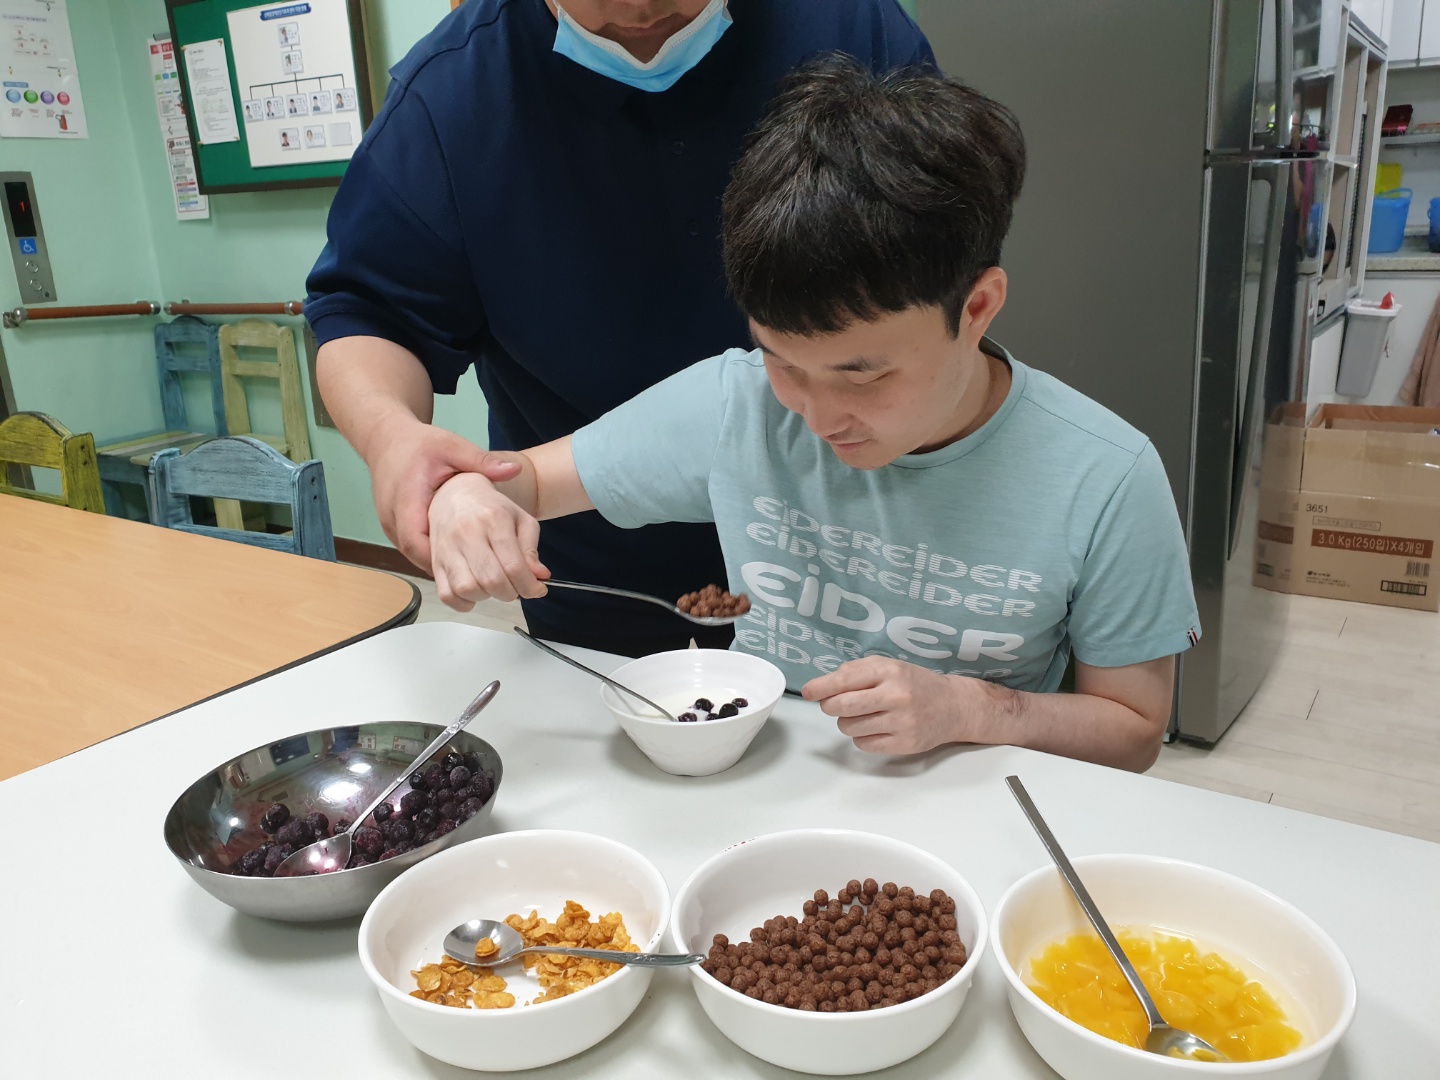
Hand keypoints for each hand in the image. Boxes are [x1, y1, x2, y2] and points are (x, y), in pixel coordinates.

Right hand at [367, 418, 520, 572]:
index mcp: (406, 501)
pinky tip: (464, 562)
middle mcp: (394, 519)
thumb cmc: (417, 444)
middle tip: (486, 582)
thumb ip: (480, 461)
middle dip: (451, 573)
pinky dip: (438, 559)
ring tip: (479, 578)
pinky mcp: (395, 529)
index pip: (417, 542)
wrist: (387, 440)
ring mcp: (391, 527)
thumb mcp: (451, 446)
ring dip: (445, 568)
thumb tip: (514, 469)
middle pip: (419, 558)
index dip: (444, 561)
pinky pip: (417, 552)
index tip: (474, 569)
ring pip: (418, 559)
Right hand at [428, 472, 549, 609]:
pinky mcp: (435, 561)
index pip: (514, 566)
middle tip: (515, 587)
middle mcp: (467, 533)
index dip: (530, 586)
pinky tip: (475, 593)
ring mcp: (448, 548)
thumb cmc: (490, 508)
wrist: (455, 493)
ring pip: (468, 589)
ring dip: (487, 597)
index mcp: (493, 520)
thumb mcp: (520, 519)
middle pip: (492, 581)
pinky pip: (447, 595)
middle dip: (511, 593)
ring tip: (493, 586)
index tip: (537, 589)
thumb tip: (540, 576)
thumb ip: (531, 549)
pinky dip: (464, 603)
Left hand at [802, 657, 978, 754]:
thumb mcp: (889, 666)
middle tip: (832, 705)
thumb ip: (856, 671)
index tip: (807, 692)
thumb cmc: (915, 684)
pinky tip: (876, 727)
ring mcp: (901, 721)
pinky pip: (863, 744)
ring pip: (849, 726)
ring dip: (846, 722)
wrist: (953, 706)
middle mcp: (896, 695)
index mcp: (889, 671)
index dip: (820, 687)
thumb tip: (823, 685)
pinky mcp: (904, 744)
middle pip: (841, 706)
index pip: (844, 679)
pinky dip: (862, 736)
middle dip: (829, 706)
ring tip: (863, 715)